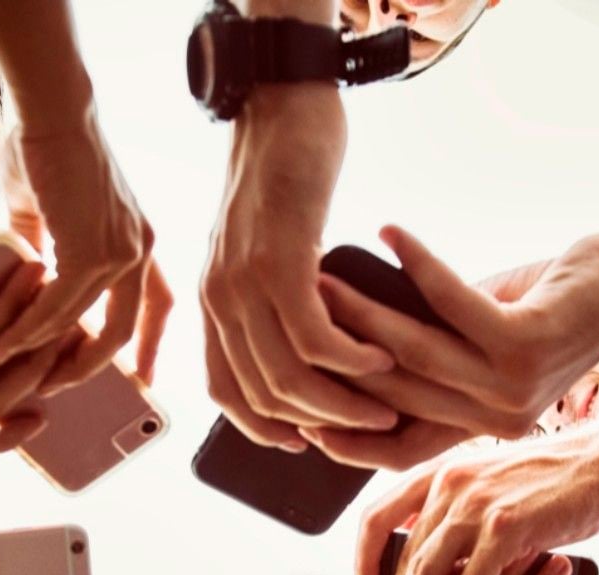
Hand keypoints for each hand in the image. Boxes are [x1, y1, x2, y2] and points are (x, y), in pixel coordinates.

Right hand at [0, 118, 168, 394]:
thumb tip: (29, 278)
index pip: (158, 305)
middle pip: (124, 331)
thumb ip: (49, 249)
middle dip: (90, 366)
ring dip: (45, 351)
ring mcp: (121, 253)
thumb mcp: (54, 213)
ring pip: (85, 324)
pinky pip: (60, 308)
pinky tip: (4, 343)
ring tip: (11, 367)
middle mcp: (139, 252)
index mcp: (140, 243)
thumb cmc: (48, 148)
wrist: (50, 108)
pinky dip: (30, 330)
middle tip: (56, 385)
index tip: (142, 381)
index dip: (151, 347)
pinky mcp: (93, 251)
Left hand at [200, 85, 396, 452]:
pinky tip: (380, 359)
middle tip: (368, 427)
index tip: (302, 442)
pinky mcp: (279, 262)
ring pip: (289, 378)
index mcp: (212, 305)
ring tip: (385, 404)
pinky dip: (352, 360)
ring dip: (343, 403)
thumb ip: (272, 302)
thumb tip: (309, 355)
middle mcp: (219, 302)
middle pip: (263, 395)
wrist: (279, 109)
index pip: (224, 391)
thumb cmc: (281, 180)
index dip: (261, 428)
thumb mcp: (263, 252)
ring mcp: (244, 284)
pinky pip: (315, 338)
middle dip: (321, 424)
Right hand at [310, 225, 598, 468]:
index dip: (347, 439)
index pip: (400, 451)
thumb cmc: (547, 309)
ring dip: (364, 313)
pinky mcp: (528, 341)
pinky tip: (391, 233)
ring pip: (414, 352)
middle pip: (394, 395)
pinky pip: (453, 302)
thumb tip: (352, 337)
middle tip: (299, 317)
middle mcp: (496, 419)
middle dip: (340, 357)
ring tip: (327, 281)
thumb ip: (428, 356)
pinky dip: (417, 264)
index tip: (301, 413)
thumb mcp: (479, 344)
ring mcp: (513, 386)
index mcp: (482, 427)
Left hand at [355, 419, 598, 574]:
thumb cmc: (547, 479)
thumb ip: (450, 511)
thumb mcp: (484, 482)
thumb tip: (421, 557)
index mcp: (436, 474)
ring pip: (427, 571)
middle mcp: (448, 485)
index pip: (376, 518)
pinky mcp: (508, 526)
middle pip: (402, 555)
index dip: (363, 561)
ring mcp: (477, 504)